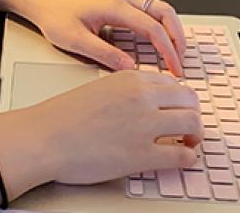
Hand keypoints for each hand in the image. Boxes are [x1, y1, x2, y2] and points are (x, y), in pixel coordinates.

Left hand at [20, 0, 187, 75]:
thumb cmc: (55, 15)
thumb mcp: (76, 40)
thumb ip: (105, 55)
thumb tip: (130, 69)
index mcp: (115, 6)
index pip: (153, 28)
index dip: (168, 50)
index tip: (174, 69)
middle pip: (165, 12)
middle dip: (178, 37)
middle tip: (181, 61)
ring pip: (160, 8)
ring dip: (173, 29)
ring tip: (175, 53)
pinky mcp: (120, 2)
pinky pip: (150, 10)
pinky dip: (162, 25)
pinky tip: (160, 42)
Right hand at [29, 70, 201, 184]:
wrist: (44, 138)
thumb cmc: (63, 117)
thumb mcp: (100, 89)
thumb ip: (127, 93)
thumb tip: (147, 105)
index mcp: (130, 79)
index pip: (173, 84)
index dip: (179, 100)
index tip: (176, 110)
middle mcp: (142, 98)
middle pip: (190, 101)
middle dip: (192, 115)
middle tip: (186, 128)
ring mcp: (144, 126)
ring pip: (193, 124)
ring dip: (194, 136)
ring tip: (186, 144)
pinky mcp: (142, 155)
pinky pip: (183, 156)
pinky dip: (188, 159)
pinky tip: (180, 159)